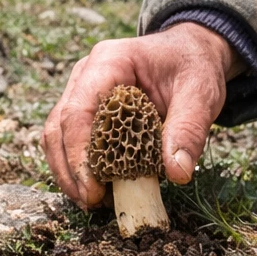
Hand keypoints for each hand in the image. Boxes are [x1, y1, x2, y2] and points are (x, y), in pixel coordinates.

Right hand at [43, 24, 234, 207]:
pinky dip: (76, 167)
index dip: (79, 153)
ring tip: (90, 202)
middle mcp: (85, 74)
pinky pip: (68, 139)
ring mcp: (80, 91)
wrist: (189, 53)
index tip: (94, 189)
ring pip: (56, 135)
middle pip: (59, 126)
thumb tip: (177, 173)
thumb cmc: (193, 67)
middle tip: (91, 202)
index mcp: (109, 61)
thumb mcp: (201, 93)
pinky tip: (94, 190)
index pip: (78, 110)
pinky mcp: (84, 109)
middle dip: (70, 170)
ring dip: (67, 172)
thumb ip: (189, 130)